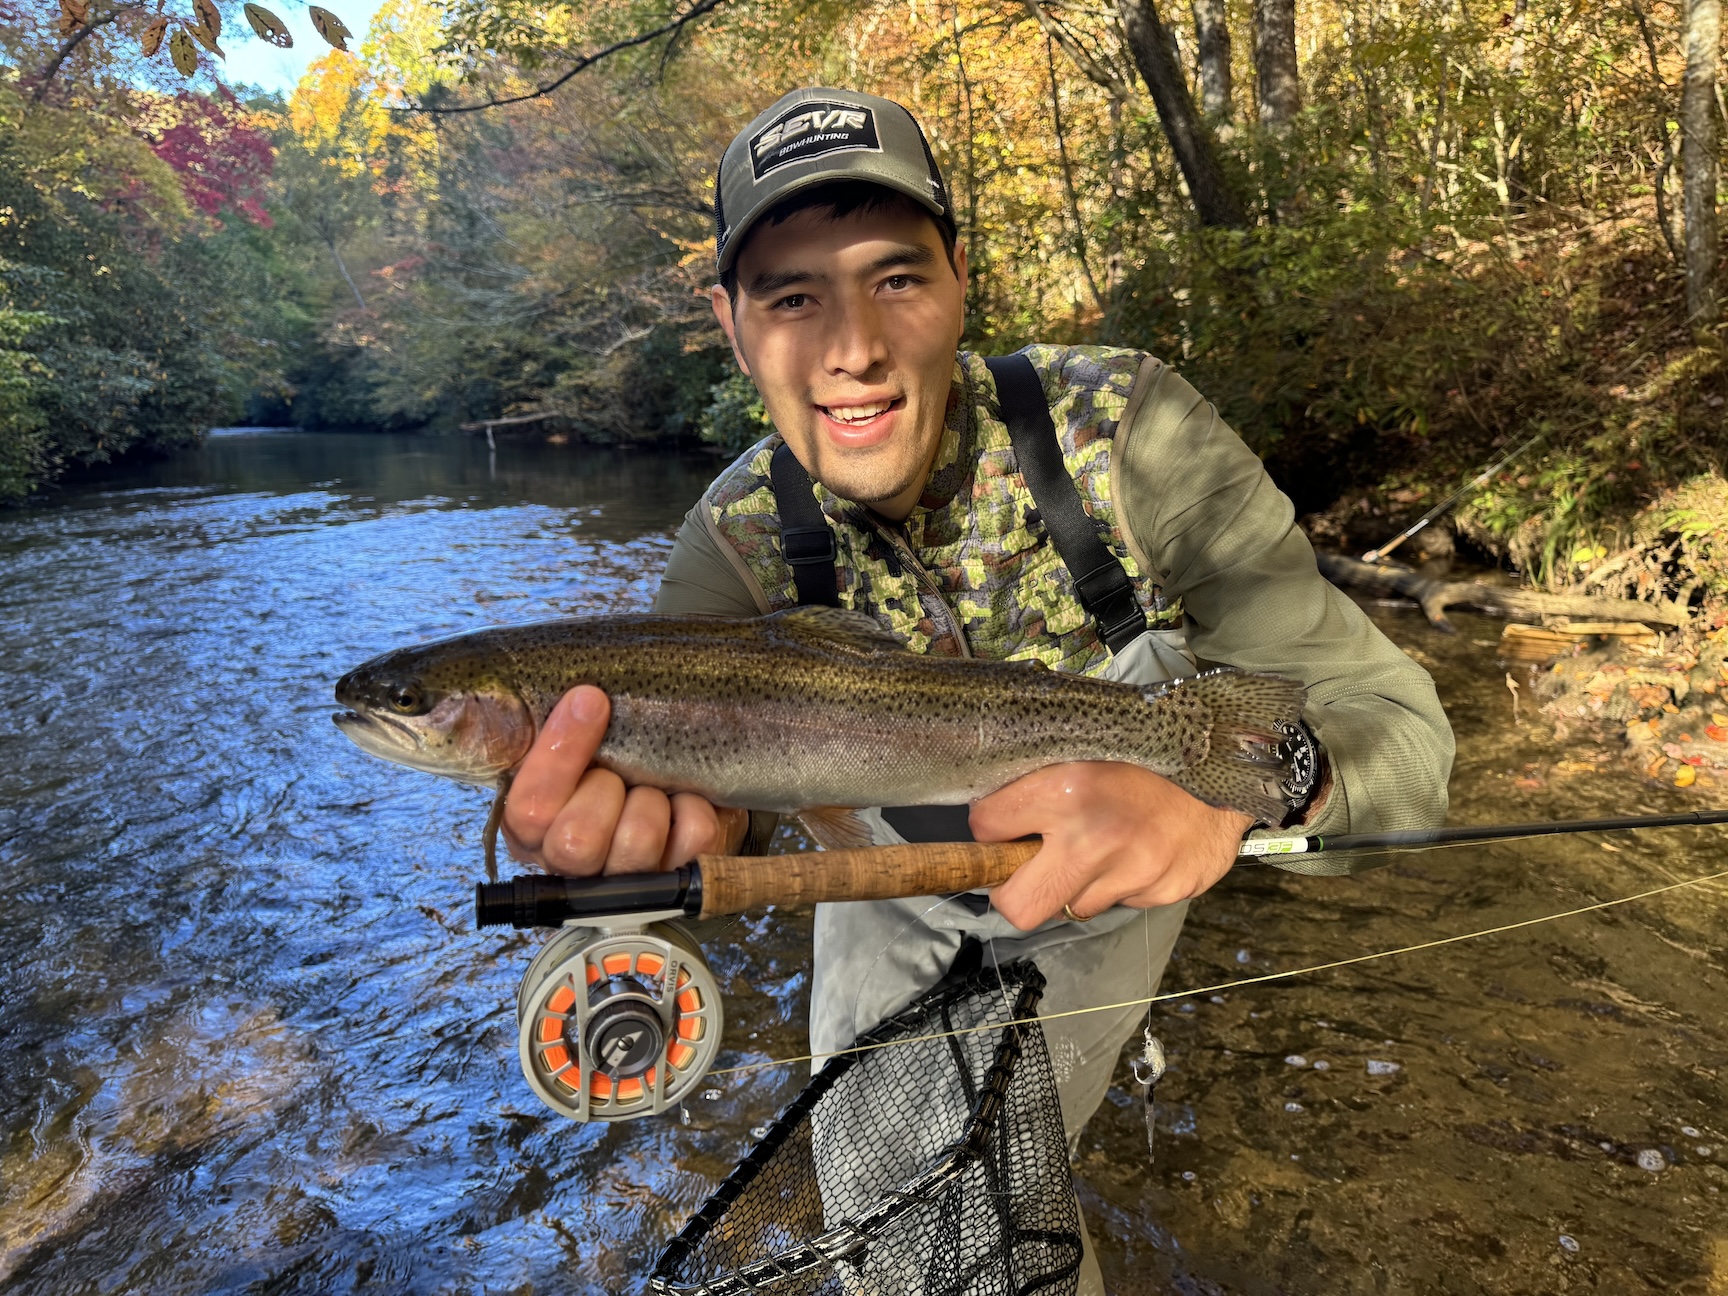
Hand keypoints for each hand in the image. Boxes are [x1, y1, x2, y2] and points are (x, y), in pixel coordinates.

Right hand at [501, 685, 748, 875]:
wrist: (669, 791)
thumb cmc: (611, 767)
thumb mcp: (573, 750)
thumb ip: (559, 733)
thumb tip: (576, 697)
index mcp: (532, 831)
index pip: (531, 806)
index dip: (560, 752)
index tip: (590, 699)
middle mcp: (571, 868)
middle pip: (578, 838)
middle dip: (607, 788)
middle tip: (619, 773)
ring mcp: (625, 881)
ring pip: (637, 838)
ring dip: (652, 799)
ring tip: (652, 790)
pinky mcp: (679, 877)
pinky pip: (692, 834)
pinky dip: (695, 807)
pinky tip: (683, 801)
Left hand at [970, 762, 1251, 930]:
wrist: (1232, 753)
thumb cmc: (1146, 743)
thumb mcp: (1084, 739)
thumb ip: (1038, 774)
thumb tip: (991, 811)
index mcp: (1066, 790)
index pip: (986, 828)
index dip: (991, 825)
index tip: (1003, 820)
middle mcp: (1096, 839)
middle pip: (1019, 907)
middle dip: (1015, 890)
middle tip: (1029, 865)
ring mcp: (1136, 872)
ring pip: (1074, 906)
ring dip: (1076, 882)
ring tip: (1099, 844)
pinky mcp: (1168, 890)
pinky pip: (1123, 902)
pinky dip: (1122, 882)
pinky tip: (1137, 848)